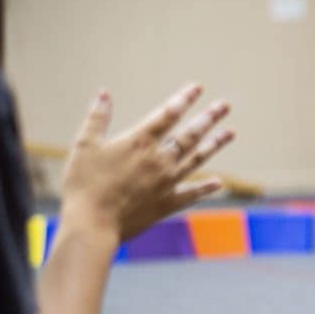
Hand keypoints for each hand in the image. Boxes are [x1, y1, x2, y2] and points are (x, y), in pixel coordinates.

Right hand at [61, 83, 234, 240]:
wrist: (91, 226)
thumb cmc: (83, 185)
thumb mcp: (84, 146)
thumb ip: (98, 118)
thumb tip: (104, 92)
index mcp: (139, 143)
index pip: (167, 115)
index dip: (184, 99)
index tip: (198, 87)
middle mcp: (159, 161)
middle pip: (190, 135)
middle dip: (209, 118)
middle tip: (225, 105)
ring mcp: (167, 183)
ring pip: (197, 159)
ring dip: (215, 145)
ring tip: (231, 133)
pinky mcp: (166, 204)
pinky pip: (191, 194)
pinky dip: (205, 188)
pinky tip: (219, 183)